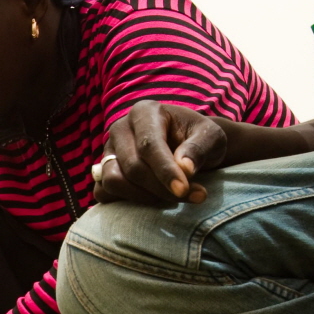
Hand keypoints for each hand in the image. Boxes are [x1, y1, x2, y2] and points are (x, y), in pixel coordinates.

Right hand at [92, 102, 227, 205]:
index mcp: (144, 112)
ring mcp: (108, 151)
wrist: (187, 147)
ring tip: (173, 199)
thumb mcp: (211, 137)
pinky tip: (154, 201)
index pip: (149, 145)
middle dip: (162, 189)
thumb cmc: (199, 139)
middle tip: (194, 197)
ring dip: (144, 198)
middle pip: (133, 167)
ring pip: (114, 181)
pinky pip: (102, 193)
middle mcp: (120, 128)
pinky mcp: (103, 172)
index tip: (184, 190)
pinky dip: (126, 202)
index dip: (166, 171)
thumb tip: (185, 168)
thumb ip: (200, 148)